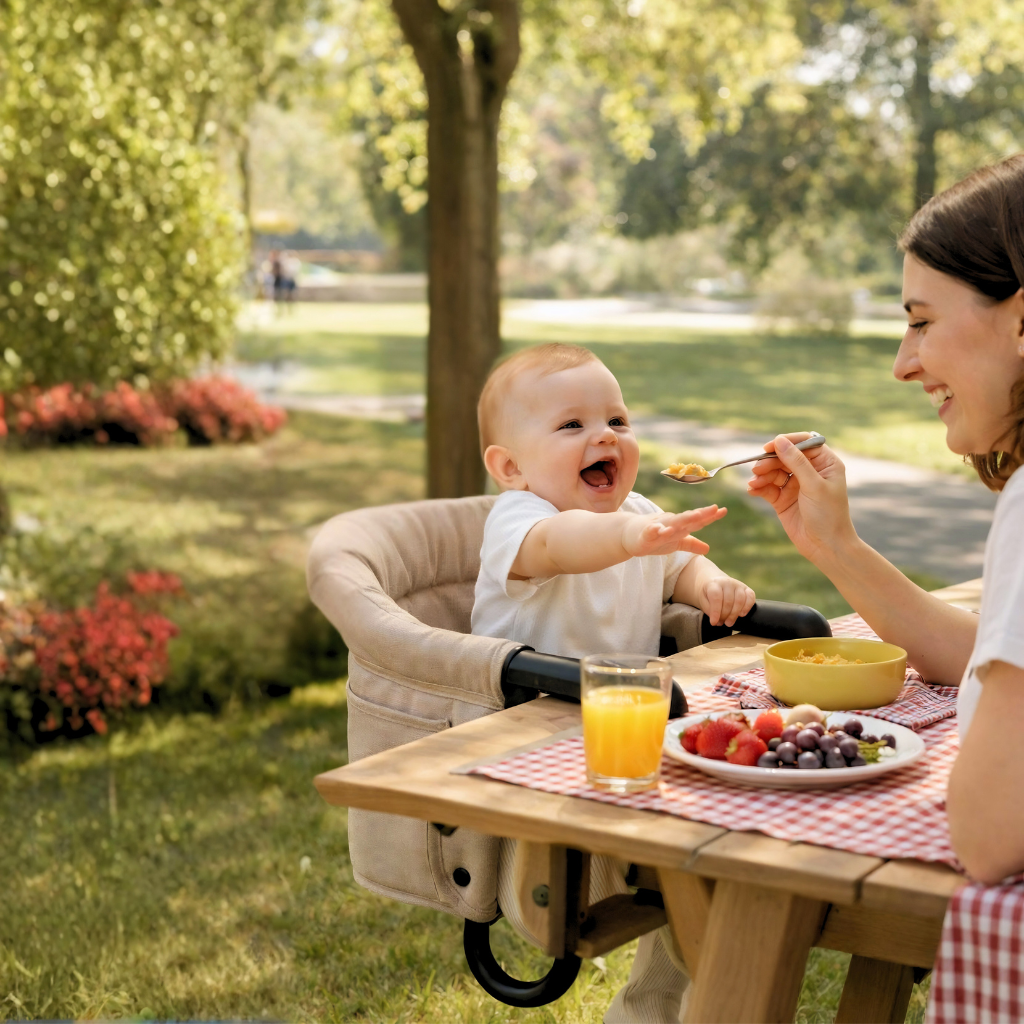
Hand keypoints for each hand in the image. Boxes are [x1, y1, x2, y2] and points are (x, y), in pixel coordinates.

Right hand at [621, 505, 726, 558]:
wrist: (629, 535)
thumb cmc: (654, 538)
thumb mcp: (675, 543)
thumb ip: (691, 544)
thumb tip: (708, 549)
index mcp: (680, 526)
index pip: (697, 520)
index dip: (710, 516)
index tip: (723, 510)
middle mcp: (671, 524)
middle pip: (688, 519)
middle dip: (701, 514)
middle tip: (714, 509)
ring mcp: (658, 528)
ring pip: (672, 523)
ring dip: (684, 519)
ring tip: (696, 516)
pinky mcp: (645, 534)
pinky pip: (651, 531)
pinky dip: (656, 530)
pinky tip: (661, 529)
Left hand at [699, 575, 755, 626]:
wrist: (714, 582)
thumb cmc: (707, 594)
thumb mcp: (703, 600)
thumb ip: (709, 610)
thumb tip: (718, 621)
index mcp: (714, 583)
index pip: (716, 597)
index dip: (715, 612)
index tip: (713, 623)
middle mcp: (727, 582)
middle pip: (728, 601)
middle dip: (725, 615)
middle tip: (721, 623)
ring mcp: (738, 584)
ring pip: (740, 600)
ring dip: (734, 614)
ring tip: (729, 623)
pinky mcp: (746, 588)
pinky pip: (751, 597)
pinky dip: (747, 607)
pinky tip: (741, 615)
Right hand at [746, 433, 856, 560]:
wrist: (826, 546)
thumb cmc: (828, 514)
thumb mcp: (814, 485)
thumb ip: (796, 462)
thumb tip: (779, 440)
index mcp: (825, 464)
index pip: (804, 443)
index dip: (786, 443)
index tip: (769, 447)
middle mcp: (810, 472)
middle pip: (784, 457)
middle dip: (770, 461)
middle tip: (757, 469)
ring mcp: (795, 485)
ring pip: (773, 471)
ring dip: (762, 475)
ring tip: (754, 483)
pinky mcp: (783, 499)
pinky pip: (768, 488)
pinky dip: (759, 487)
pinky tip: (752, 490)